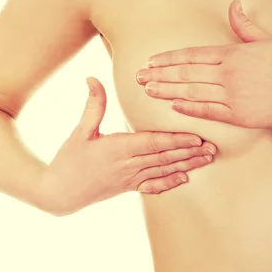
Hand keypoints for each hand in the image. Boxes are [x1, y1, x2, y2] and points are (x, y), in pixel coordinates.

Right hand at [42, 77, 216, 215]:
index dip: (176, 140)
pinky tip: (184, 179)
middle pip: (164, 157)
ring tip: (206, 160)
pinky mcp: (127, 188)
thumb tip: (92, 78)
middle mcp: (127, 165)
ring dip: (187, 165)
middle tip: (212, 147)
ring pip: (163, 171)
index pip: (153, 143)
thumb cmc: (68, 161)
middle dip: (190, 153)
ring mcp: (129, 179)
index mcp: (117, 149)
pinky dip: (170, 182)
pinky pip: (154, 185)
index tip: (196, 136)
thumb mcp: (79, 131)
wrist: (59, 193)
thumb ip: (92, 105)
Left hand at [136, 0, 271, 128]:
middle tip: (138, 77)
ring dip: (167, 90)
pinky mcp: (239, 114)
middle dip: (159, 74)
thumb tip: (233, 5)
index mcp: (232, 54)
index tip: (151, 61)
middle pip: (185, 72)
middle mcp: (228, 73)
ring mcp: (232, 94)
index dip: (168, 58)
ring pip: (192, 91)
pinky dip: (190, 108)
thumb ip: (244, 26)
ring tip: (148, 90)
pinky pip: (209, 111)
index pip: (192, 55)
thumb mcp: (265, 40)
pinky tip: (173, 106)